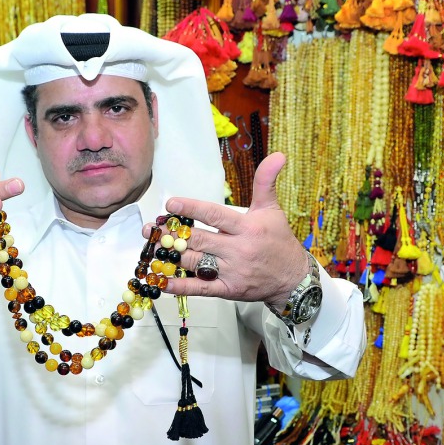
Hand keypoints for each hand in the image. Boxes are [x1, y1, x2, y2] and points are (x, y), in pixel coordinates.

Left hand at [149, 153, 308, 308]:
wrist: (292, 278)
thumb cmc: (279, 241)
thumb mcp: (272, 209)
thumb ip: (266, 182)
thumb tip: (278, 155)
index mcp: (247, 227)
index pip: (214, 215)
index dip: (191, 208)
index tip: (171, 203)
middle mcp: (238, 249)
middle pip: (198, 239)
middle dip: (172, 234)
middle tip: (152, 228)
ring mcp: (232, 271)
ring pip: (195, 262)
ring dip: (170, 256)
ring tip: (151, 248)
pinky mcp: (228, 289)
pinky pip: (201, 288)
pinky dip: (181, 285)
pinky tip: (163, 281)